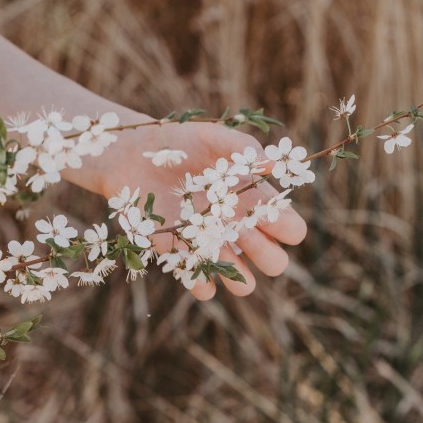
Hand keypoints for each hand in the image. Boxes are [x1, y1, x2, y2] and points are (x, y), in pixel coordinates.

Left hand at [95, 117, 306, 299]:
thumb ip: (243, 147)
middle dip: (268, 256)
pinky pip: (201, 285)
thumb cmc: (177, 143)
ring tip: (217, 249)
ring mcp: (210, 244)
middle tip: (242, 231)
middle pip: (274, 261)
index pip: (289, 228)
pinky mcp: (180, 254)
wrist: (133, 156)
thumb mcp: (212, 137)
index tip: (268, 214)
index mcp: (252, 201)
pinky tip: (193, 263)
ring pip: (243, 283)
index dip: (288, 228)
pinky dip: (202, 284)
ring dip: (239, 277)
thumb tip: (274, 165)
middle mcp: (236, 227)